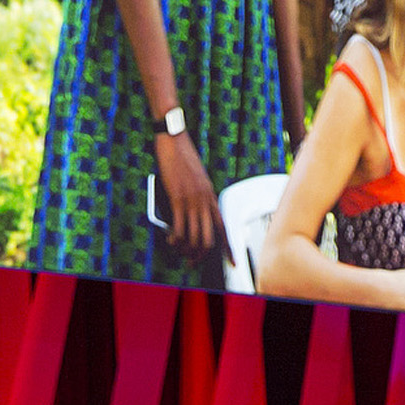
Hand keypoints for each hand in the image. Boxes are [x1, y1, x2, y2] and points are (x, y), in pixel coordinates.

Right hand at [154, 129, 225, 261]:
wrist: (175, 142)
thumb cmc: (184, 160)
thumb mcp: (198, 181)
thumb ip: (198, 198)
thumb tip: (192, 216)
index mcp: (212, 198)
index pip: (225, 228)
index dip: (229, 248)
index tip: (232, 262)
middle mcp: (206, 201)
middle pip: (209, 238)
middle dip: (201, 255)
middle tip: (192, 262)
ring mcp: (193, 200)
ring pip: (195, 236)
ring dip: (186, 249)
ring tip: (179, 252)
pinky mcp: (178, 198)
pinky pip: (180, 226)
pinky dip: (175, 238)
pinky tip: (171, 241)